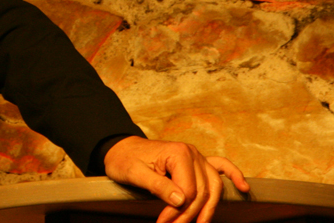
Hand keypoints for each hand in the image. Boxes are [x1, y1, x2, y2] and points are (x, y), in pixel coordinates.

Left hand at [104, 136, 249, 222]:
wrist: (120, 149)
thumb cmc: (125, 160)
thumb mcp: (135, 173)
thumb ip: (158, 185)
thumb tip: (180, 200)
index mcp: (178, 153)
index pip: (189, 190)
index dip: (178, 211)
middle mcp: (193, 154)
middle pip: (202, 192)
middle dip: (190, 215)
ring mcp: (197, 157)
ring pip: (214, 187)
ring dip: (208, 209)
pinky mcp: (197, 162)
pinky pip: (221, 167)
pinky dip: (233, 176)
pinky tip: (243, 187)